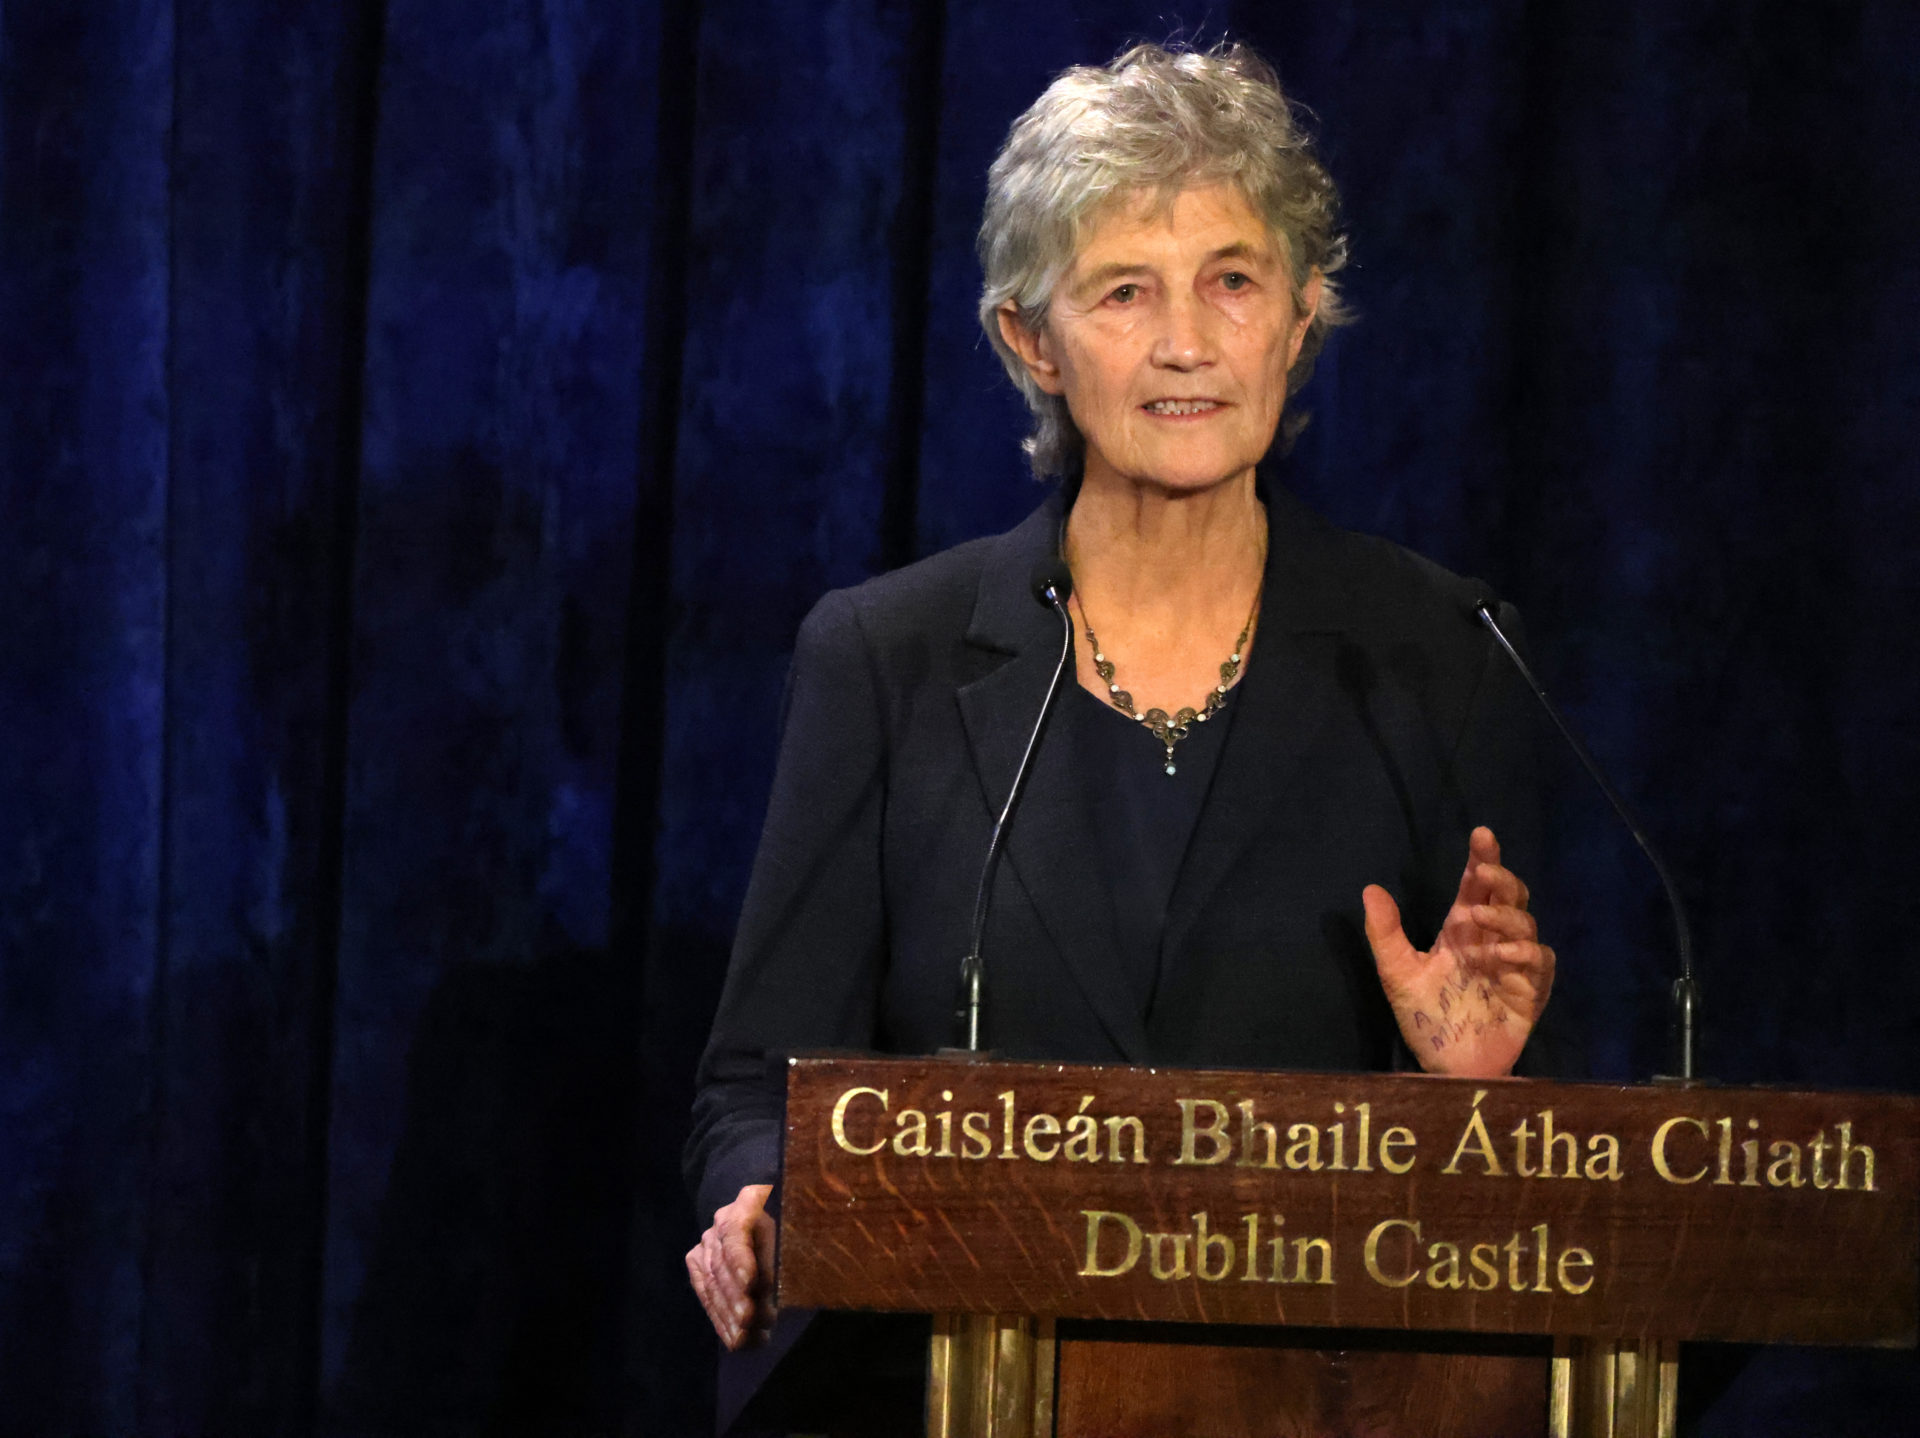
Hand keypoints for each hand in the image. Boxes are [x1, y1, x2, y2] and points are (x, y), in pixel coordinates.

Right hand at [685, 1183, 776, 1349]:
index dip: (742, 1259)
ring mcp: (707, 1243)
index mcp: (749, 1202)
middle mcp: (722, 1221)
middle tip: (753, 1323)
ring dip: (730, 1316)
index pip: (738, 1230)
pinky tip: (733, 1340)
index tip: (751, 1284)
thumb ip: (784, 1259)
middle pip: (724, 1262)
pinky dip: (720, 1320)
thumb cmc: (790, 1223)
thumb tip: (781, 1298)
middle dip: (737, 1298)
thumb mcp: (793, 1233)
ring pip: (713, 1282)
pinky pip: (706, 1293)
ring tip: (748, 1340)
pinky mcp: (698, 1262)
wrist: (767, 1211)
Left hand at [1362, 827, 1554, 1077]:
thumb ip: (1384, 933)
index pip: (1475, 886)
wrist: (1444, 1066)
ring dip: (1507, 916)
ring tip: (1481, 919)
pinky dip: (1526, 953)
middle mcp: (1490, 941)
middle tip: (1485, 872)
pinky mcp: (1530, 991)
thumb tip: (1370, 889)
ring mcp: (1513, 965)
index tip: (1481, 835)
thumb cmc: (1424, 1018)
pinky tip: (1504, 955)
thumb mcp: (1397, 973)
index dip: (1481, 859)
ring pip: (1526, 923)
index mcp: (1460, 931)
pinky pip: (1540, 963)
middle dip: (1502, 878)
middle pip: (1508, 896)